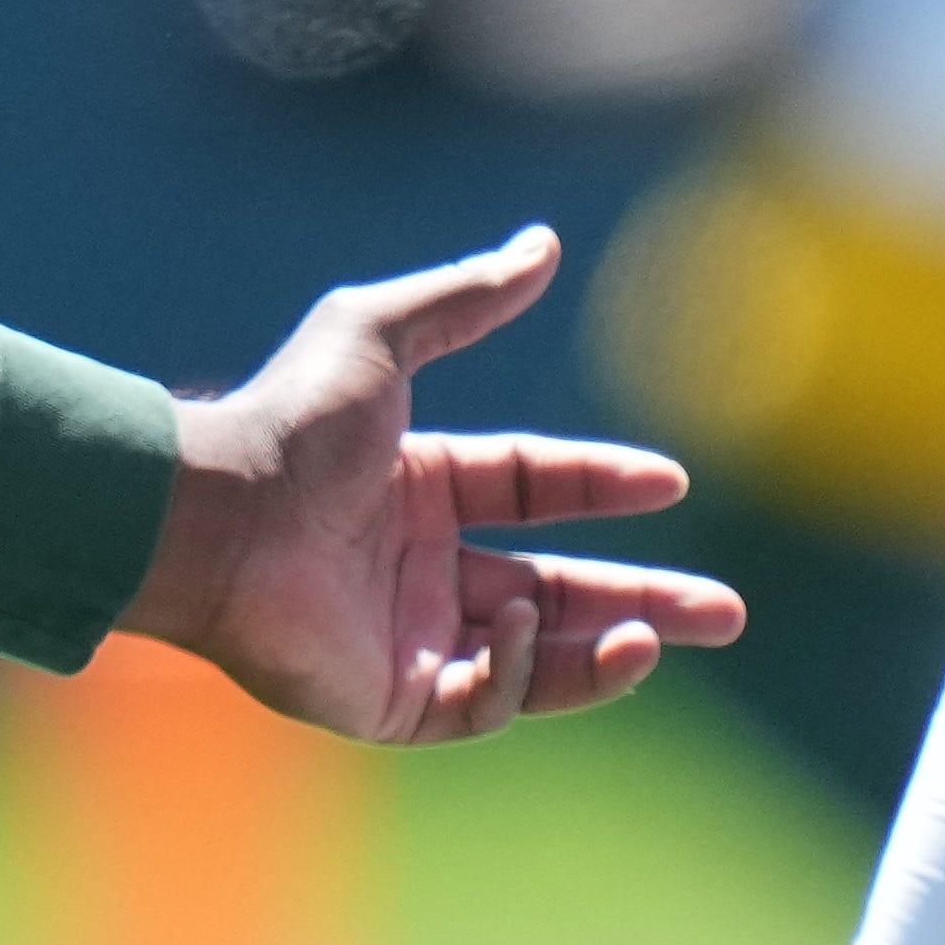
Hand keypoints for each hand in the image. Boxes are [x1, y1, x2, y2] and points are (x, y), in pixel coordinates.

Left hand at [132, 228, 738, 738]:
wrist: (218, 517)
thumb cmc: (287, 426)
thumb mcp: (381, 335)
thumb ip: (464, 297)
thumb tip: (542, 243)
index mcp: (414, 486)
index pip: (530, 488)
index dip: (600, 483)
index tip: (669, 483)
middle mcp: (415, 567)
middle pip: (557, 588)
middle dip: (644, 601)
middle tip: (726, 614)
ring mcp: (407, 638)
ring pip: (536, 655)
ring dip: (607, 647)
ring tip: (661, 631)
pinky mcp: (391, 701)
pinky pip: (487, 700)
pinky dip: (530, 671)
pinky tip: (542, 626)